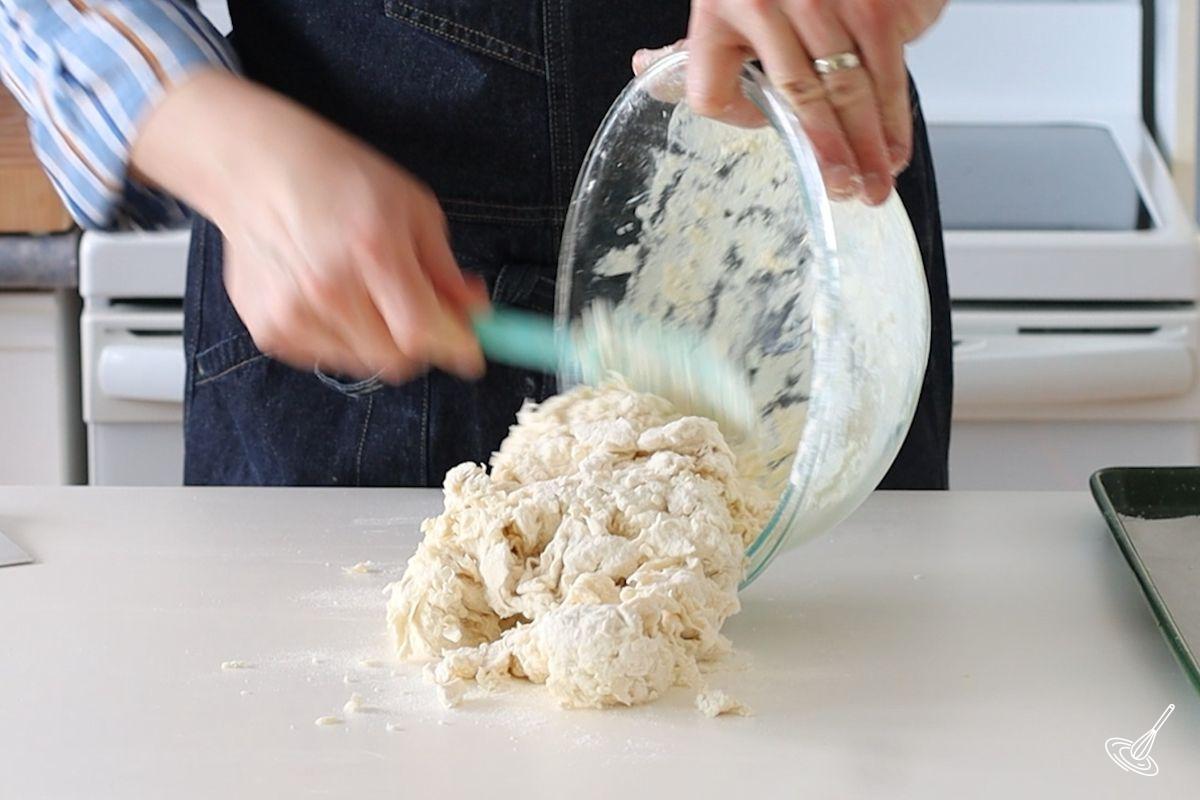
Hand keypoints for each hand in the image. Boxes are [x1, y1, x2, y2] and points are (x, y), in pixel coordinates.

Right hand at [131, 70, 487, 381]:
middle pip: (397, 358)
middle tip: (424, 314)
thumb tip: (476, 311)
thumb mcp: (411, 206)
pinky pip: (328, 357)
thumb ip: (444, 267)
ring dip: (382, 340)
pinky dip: (345, 338)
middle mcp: (329, 291)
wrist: (252, 167)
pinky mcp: (269, 330)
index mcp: (372, 253)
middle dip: (421, 343)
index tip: (473, 354)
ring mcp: (293, 315)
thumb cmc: (337, 176)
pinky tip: (334, 297)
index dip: (455, 348)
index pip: (423, 332)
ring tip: (371, 294)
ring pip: (364, 363)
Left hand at [635, 0, 946, 204]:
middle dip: (827, 153)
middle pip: (799, 98)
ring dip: (867, 144)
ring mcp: (828, 1)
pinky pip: (887, 65)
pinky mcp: (875, 0)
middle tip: (845, 192)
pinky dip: (894, 111)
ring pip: (849, 89)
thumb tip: (645, 65)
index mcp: (720, 10)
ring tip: (875, 183)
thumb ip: (695, 42)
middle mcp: (769, 5)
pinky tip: (894, 143)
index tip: (763, 127)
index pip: (710, 89)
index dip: (733, 117)